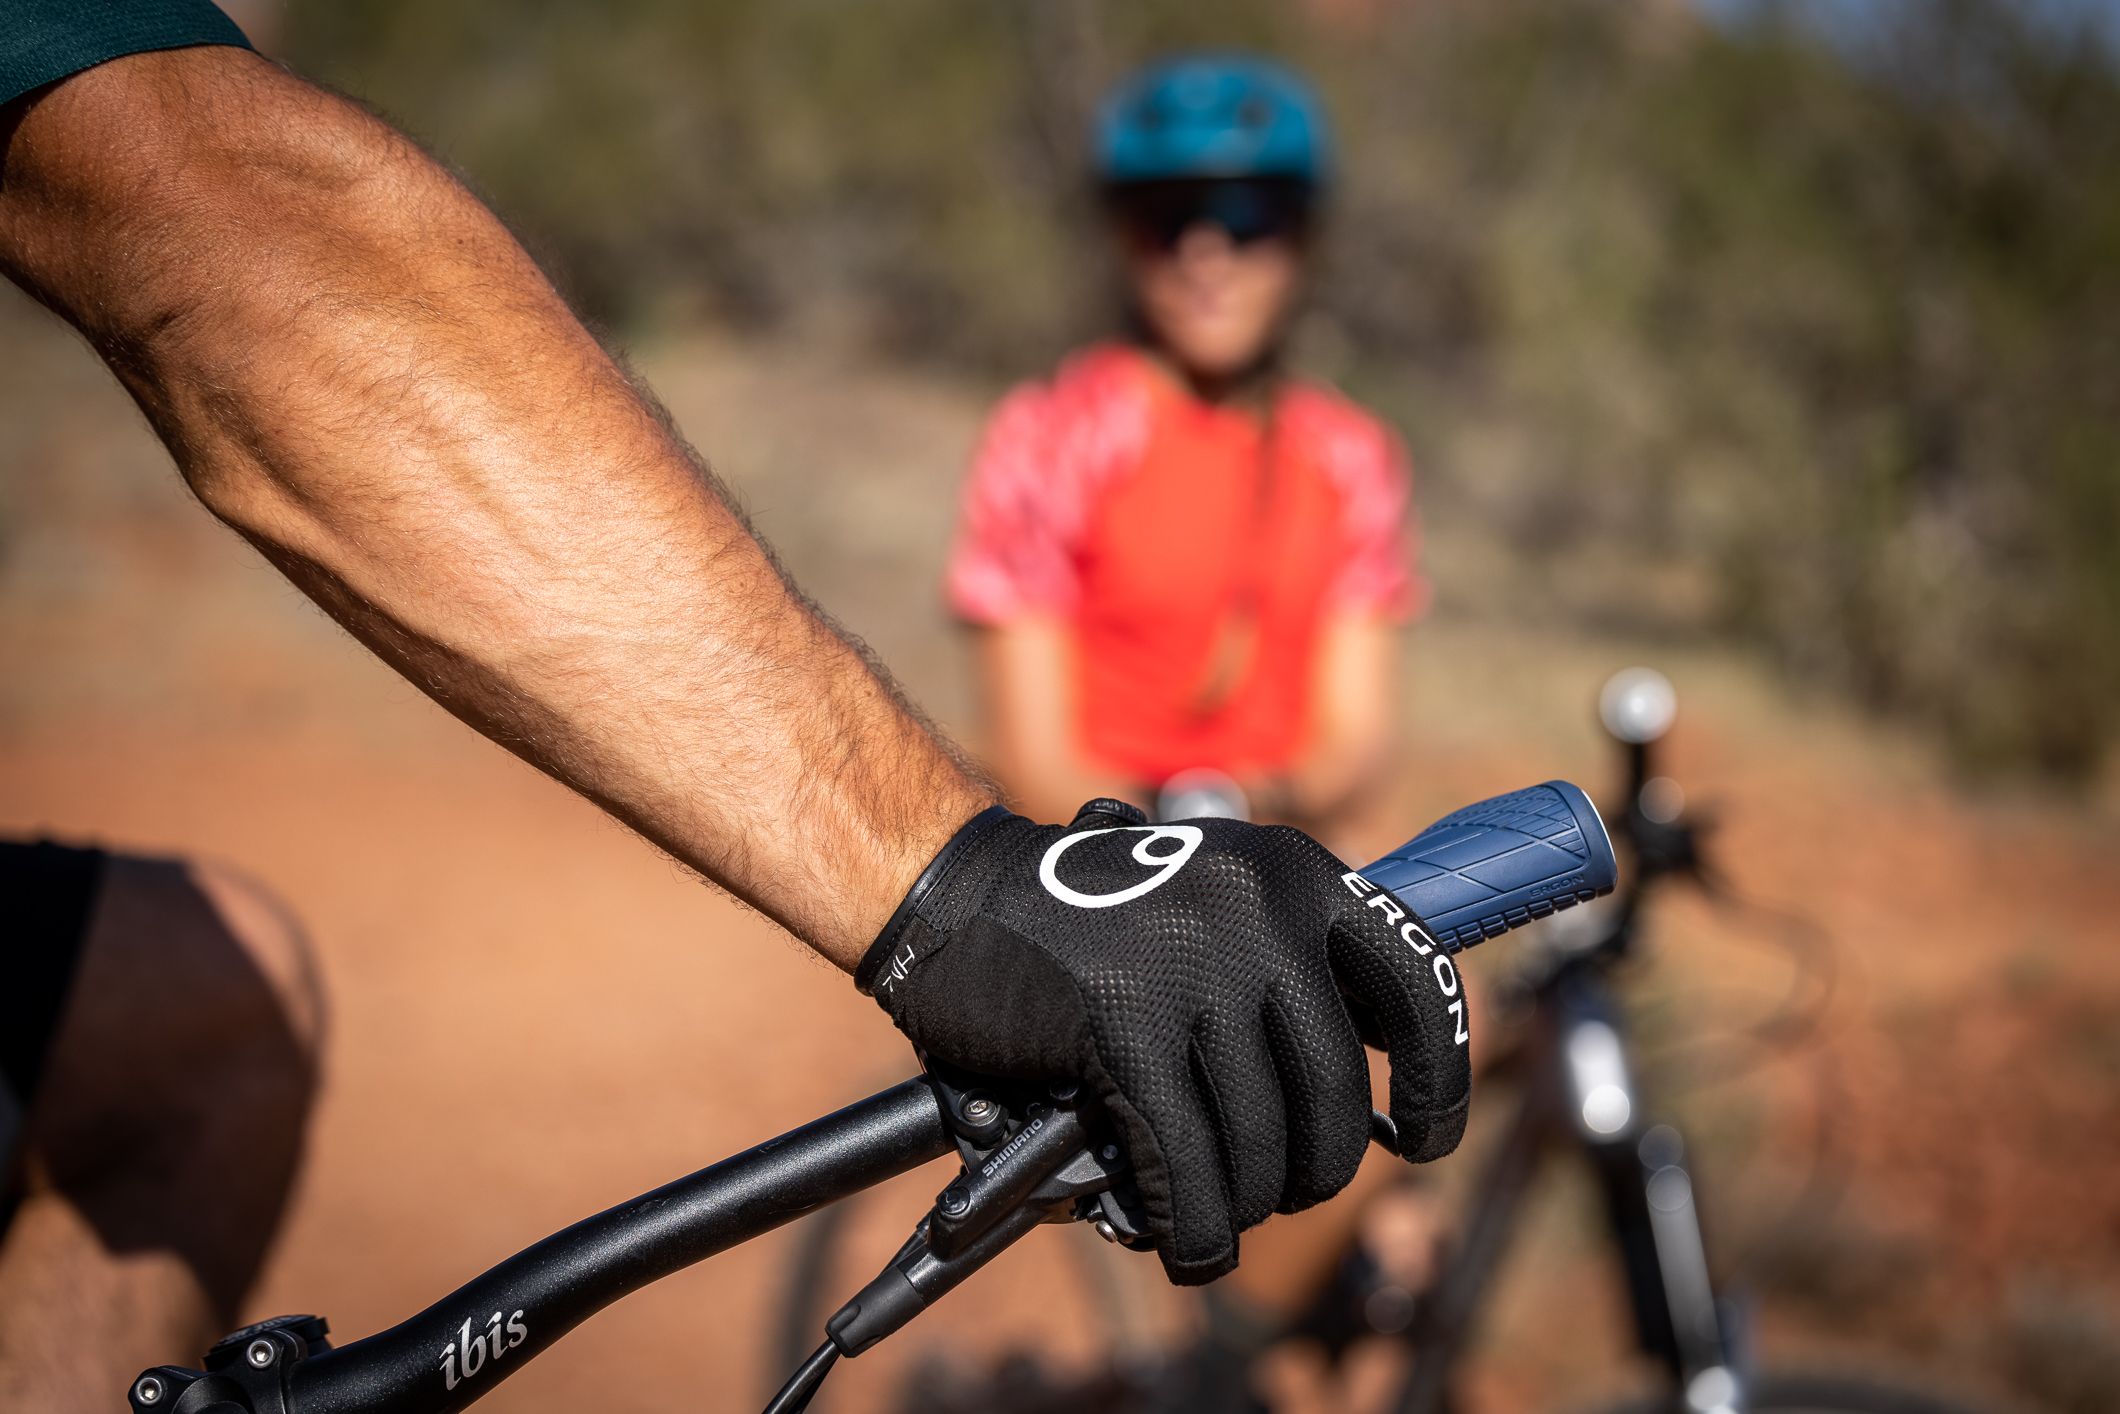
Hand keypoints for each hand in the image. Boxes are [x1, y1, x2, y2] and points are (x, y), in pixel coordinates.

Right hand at [858, 799, 1470, 1284]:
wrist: (952, 893)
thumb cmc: (1084, 913)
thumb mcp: (1211, 899)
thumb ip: (1290, 962)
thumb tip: (1376, 1069)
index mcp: (1295, 874)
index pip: (1417, 985)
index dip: (1438, 1081)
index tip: (1423, 1140)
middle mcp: (1259, 912)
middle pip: (1335, 1092)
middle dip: (1316, 1169)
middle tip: (1288, 1191)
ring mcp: (1190, 964)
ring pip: (1260, 1139)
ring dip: (1245, 1203)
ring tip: (1220, 1216)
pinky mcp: (1122, 1022)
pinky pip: (1186, 1159)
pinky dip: (1192, 1222)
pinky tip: (1183, 1241)